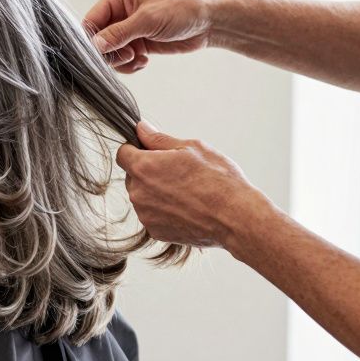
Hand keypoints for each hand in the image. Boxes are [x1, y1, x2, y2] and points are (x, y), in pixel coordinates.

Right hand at [83, 0, 215, 72]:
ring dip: (121, 61)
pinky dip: (130, 65)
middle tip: (129, 55)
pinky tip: (144, 61)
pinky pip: (123, 59)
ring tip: (139, 58)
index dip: (92, 39)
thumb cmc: (181, 9)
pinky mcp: (138, 43)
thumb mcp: (147, 20)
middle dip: (111, 52)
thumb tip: (95, 46)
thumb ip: (118, 33)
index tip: (102, 53)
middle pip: (98, 40)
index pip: (91, 21)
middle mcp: (119, 12)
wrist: (208, 21)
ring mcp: (128, 29)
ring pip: (110, 52)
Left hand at [116, 120, 277, 249]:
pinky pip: (153, 215)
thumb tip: (141, 129)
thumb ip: (159, 139)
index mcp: (144, 167)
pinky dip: (164, 211)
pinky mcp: (155, 231)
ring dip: (156, 192)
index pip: (123, 154)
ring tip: (186, 192)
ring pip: (143, 197)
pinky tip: (187, 208)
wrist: (236, 218)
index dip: (137, 150)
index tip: (152, 152)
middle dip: (148, 172)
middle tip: (178, 173)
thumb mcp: (192, 148)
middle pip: (133, 176)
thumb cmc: (218, 180)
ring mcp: (145, 215)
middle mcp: (138, 193)